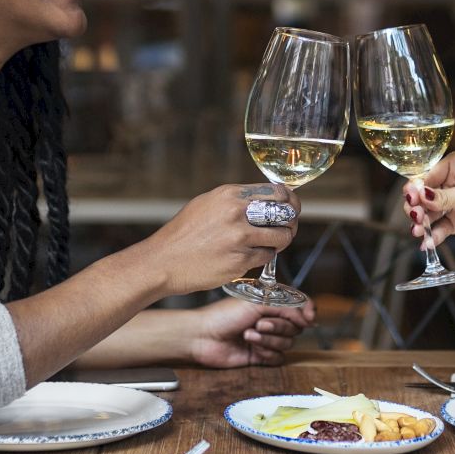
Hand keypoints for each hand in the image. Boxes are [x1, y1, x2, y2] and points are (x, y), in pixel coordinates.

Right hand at [148, 182, 299, 295]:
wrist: (163, 261)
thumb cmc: (183, 234)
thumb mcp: (206, 204)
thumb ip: (234, 200)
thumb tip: (263, 199)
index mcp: (229, 195)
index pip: (276, 191)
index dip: (289, 200)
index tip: (291, 207)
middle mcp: (237, 212)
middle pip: (285, 212)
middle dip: (291, 221)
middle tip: (288, 228)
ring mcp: (239, 237)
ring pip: (281, 237)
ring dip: (282, 241)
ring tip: (274, 243)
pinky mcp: (240, 261)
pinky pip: (268, 256)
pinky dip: (265, 257)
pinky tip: (255, 256)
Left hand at [181, 297, 315, 368]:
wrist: (203, 336)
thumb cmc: (224, 315)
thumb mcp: (257, 303)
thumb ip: (286, 308)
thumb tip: (307, 318)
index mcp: (271, 303)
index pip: (300, 306)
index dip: (307, 311)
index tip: (307, 318)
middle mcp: (271, 320)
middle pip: (295, 327)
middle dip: (279, 326)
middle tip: (259, 323)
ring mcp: (266, 339)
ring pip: (287, 344)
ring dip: (268, 340)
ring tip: (248, 334)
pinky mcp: (261, 357)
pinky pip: (278, 358)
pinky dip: (266, 353)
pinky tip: (250, 348)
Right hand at [402, 151, 454, 258]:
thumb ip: (448, 196)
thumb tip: (422, 195)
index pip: (428, 174)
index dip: (417, 187)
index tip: (412, 198)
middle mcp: (449, 182)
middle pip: (422, 194)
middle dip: (416, 206)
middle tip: (415, 217)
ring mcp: (450, 203)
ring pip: (427, 212)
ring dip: (421, 222)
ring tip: (419, 232)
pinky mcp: (453, 222)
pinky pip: (437, 228)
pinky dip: (431, 235)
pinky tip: (427, 242)